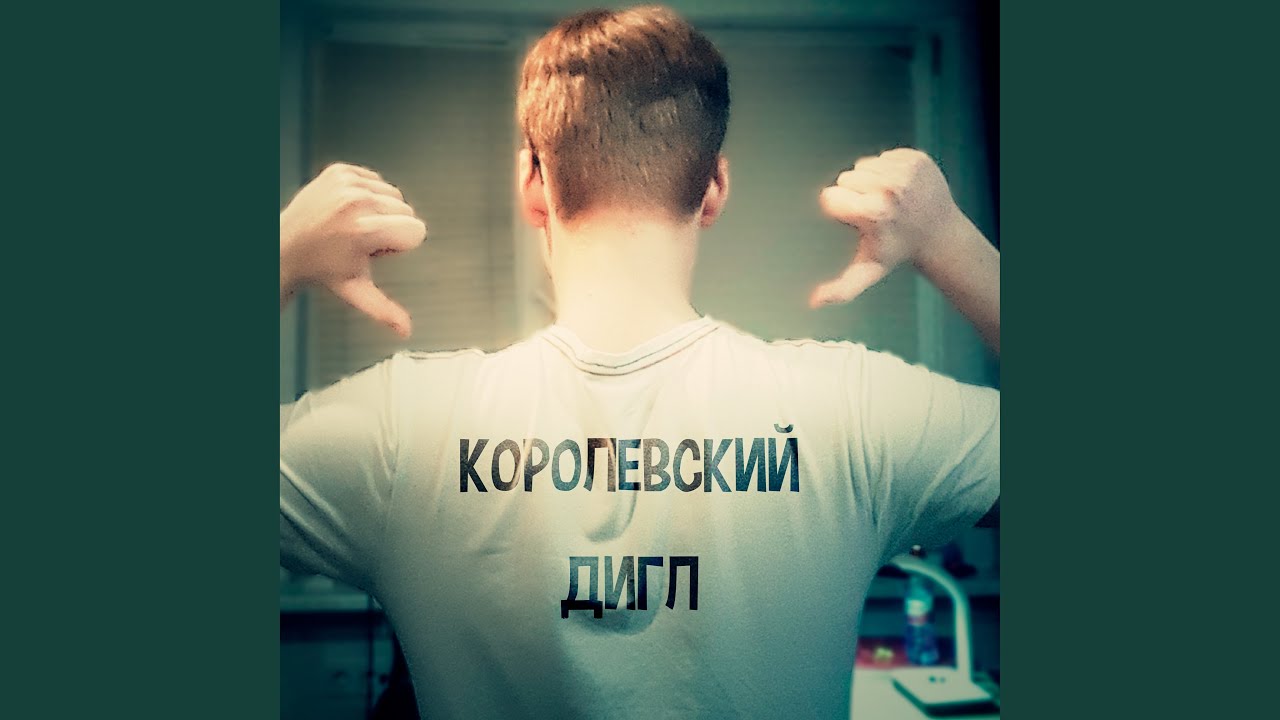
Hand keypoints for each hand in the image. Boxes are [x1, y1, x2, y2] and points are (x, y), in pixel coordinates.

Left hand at [280, 163, 426, 336]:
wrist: (285, 245)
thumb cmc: (321, 269)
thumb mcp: (354, 291)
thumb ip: (384, 310)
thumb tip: (405, 331)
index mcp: (364, 230)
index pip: (417, 231)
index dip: (400, 245)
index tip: (375, 251)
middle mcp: (356, 203)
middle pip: (408, 211)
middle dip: (391, 227)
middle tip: (361, 240)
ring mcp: (346, 184)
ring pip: (394, 194)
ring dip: (380, 210)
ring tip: (353, 224)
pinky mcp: (340, 171)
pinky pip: (376, 180)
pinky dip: (367, 193)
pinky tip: (347, 210)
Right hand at [810, 148, 965, 307]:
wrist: (941, 234)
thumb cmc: (898, 251)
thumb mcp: (868, 272)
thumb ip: (840, 289)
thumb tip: (813, 303)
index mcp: (873, 212)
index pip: (829, 197)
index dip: (840, 210)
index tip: (858, 222)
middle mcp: (889, 187)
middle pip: (845, 178)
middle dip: (854, 194)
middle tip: (876, 212)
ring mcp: (904, 170)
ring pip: (863, 165)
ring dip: (869, 182)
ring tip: (889, 201)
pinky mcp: (915, 158)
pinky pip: (883, 157)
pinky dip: (888, 170)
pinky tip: (902, 189)